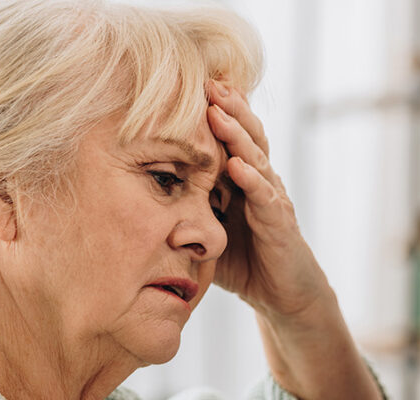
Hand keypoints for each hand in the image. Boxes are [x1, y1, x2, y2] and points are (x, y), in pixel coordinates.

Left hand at [206, 80, 330, 322]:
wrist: (283, 296)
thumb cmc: (244, 262)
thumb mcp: (205, 231)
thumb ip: (182, 211)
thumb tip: (136, 201)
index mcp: (241, 180)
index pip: (230, 138)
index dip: (216, 112)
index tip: (191, 86)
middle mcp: (260, 182)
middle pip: (246, 136)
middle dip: (228, 108)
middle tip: (208, 82)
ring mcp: (272, 200)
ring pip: (257, 158)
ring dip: (238, 135)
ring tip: (219, 112)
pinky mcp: (280, 225)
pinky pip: (266, 198)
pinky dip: (252, 181)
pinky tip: (238, 166)